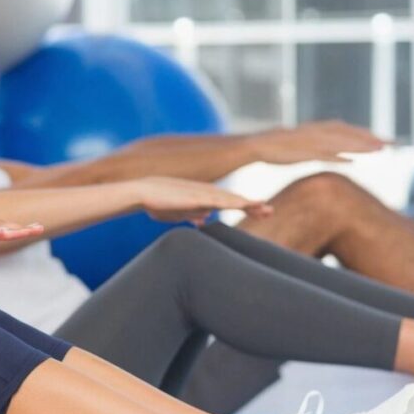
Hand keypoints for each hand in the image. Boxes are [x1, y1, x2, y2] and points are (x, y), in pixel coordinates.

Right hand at [132, 177, 272, 224]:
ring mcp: (202, 194)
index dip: (247, 207)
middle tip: (270, 212)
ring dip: (247, 204)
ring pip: (230, 199)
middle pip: (234, 200)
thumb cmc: (158, 203)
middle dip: (253, 206)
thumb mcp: (179, 213)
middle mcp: (206, 193)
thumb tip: (204, 220)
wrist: (142, 193)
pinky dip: (232, 202)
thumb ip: (193, 215)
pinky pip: (217, 200)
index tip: (262, 212)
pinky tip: (243, 204)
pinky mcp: (195, 196)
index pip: (230, 203)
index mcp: (204, 198)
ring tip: (264, 208)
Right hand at [255, 121, 386, 164]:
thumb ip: (327, 149)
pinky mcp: (303, 151)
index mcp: (321, 130)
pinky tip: (351, 162)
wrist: (257, 145)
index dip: (369, 135)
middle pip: (350, 134)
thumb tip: (347, 157)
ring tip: (379, 150)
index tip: (387, 141)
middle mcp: (320, 132)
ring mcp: (312, 141)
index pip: (350, 131)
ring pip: (341, 142)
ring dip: (360, 146)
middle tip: (394, 143)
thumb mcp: (307, 146)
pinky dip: (337, 157)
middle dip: (372, 138)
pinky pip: (323, 154)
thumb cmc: (281, 148)